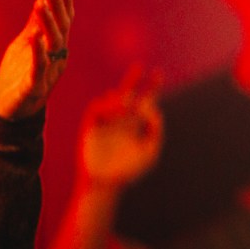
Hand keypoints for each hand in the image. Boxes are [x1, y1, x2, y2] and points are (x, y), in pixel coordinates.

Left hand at [0, 0, 74, 118]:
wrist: (12, 110)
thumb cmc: (19, 75)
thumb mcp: (25, 46)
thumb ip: (34, 26)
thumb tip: (41, 0)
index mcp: (57, 47)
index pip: (66, 20)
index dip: (65, 1)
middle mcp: (58, 57)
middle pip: (62, 28)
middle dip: (57, 7)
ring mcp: (49, 72)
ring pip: (53, 44)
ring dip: (47, 23)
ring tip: (40, 3)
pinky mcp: (35, 86)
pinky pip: (39, 67)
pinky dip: (38, 52)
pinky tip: (35, 36)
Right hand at [78, 66, 164, 192]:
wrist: (106, 182)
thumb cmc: (129, 170)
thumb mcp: (150, 150)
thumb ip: (155, 130)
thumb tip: (153, 109)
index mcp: (136, 125)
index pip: (145, 101)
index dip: (151, 87)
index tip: (158, 73)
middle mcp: (121, 120)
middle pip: (128, 94)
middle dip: (134, 80)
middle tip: (141, 66)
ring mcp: (105, 122)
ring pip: (111, 99)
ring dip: (120, 96)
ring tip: (127, 101)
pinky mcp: (91, 126)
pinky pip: (96, 108)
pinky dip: (105, 104)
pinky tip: (113, 105)